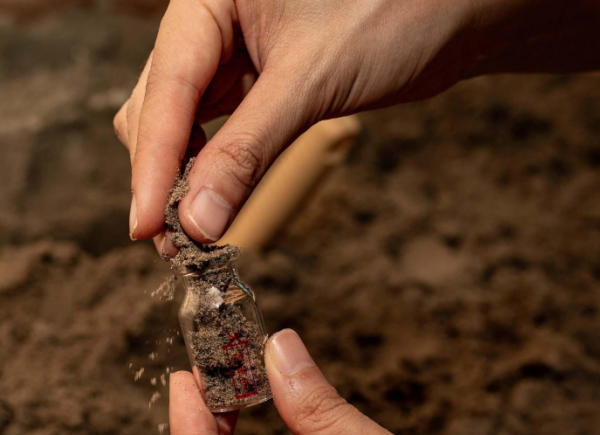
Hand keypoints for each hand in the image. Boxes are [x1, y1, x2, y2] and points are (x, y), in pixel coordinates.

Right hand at [114, 0, 474, 247]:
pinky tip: (218, 204)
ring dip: (184, 180)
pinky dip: (213, 170)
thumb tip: (199, 222)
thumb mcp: (311, 82)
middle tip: (177, 245)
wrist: (454, 11)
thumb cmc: (395, 12)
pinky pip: (214, 131)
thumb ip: (248, 149)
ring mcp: (226, 51)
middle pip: (158, 108)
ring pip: (178, 124)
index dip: (153, 164)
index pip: (166, 87)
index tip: (145, 227)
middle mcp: (208, 20)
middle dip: (165, 177)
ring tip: (195, 237)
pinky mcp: (250, 80)